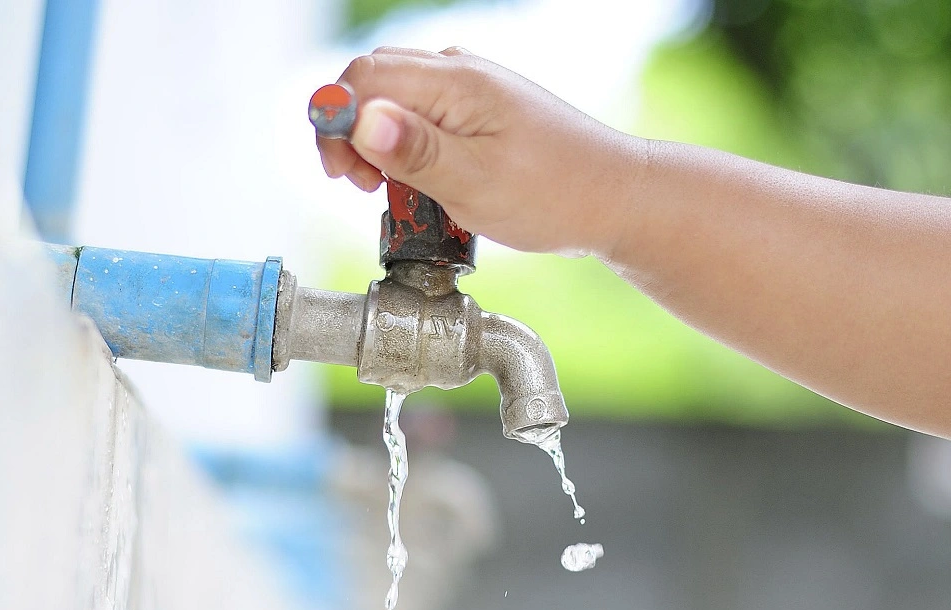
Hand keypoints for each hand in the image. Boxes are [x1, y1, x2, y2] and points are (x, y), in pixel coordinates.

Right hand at [316, 47, 643, 256]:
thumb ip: (414, 151)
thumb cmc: (554, 194)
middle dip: (351, 131)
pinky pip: (420, 114)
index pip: (362, 77)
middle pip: (371, 81)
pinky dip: (404, 145)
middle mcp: (459, 71)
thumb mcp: (475, 182)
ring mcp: (470, 88)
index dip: (337, 122)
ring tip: (391, 188)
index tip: (344, 173)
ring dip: (377, 141)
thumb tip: (360, 120)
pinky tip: (418, 180)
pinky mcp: (477, 110)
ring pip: (393, 98)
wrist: (613, 197)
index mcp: (456, 81)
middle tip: (364, 185)